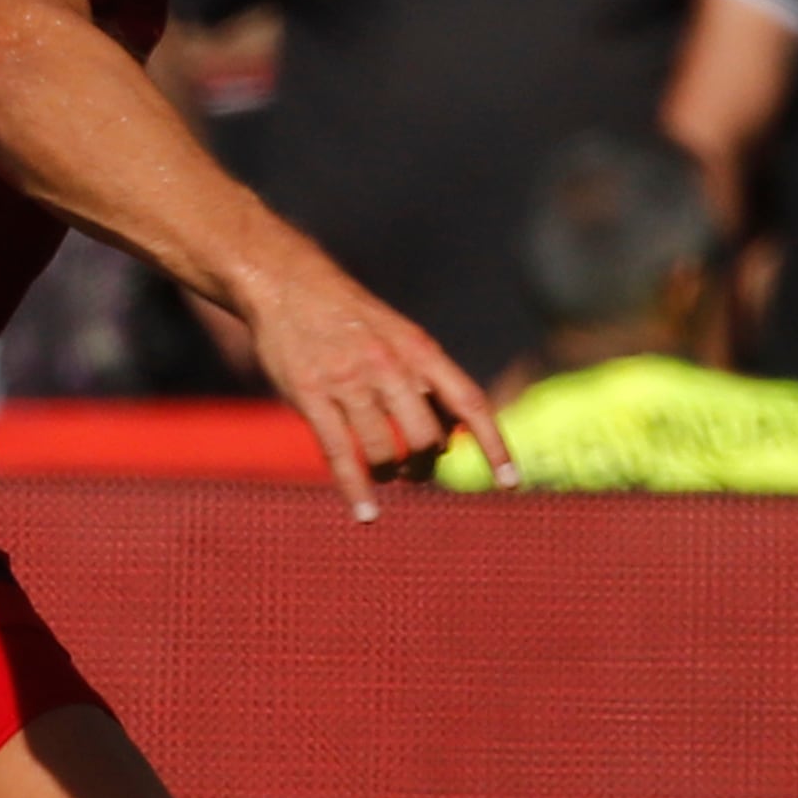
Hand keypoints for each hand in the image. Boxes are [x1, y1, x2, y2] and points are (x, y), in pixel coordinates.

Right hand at [234, 245, 507, 517]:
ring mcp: (348, 381)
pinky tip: (365, 515)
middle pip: (426, 437)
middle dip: (426, 464)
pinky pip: (340, 455)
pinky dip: (356, 490)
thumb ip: (425, 382)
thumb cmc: (349, 316)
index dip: (493, 446)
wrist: (287, 283)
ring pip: (383, 451)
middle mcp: (388, 366)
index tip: (510, 483)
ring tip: (385, 474)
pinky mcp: (310, 396)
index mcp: (418, 349)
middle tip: (417, 471)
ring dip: (389, 473)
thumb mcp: (398, 336)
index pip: (469, 403)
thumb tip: (453, 438)